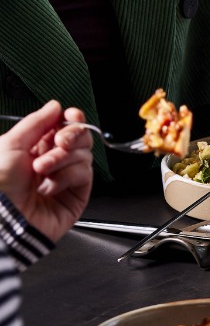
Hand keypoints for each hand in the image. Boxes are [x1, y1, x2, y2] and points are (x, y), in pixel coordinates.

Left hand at [0, 100, 92, 240]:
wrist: (4, 219)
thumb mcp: (11, 144)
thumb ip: (36, 121)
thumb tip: (55, 106)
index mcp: (33, 148)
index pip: (62, 126)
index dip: (70, 119)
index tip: (70, 116)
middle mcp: (51, 162)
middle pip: (78, 138)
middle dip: (70, 136)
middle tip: (58, 142)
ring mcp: (64, 178)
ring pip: (83, 154)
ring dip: (62, 159)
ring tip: (42, 170)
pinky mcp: (76, 195)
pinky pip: (85, 174)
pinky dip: (67, 176)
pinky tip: (49, 186)